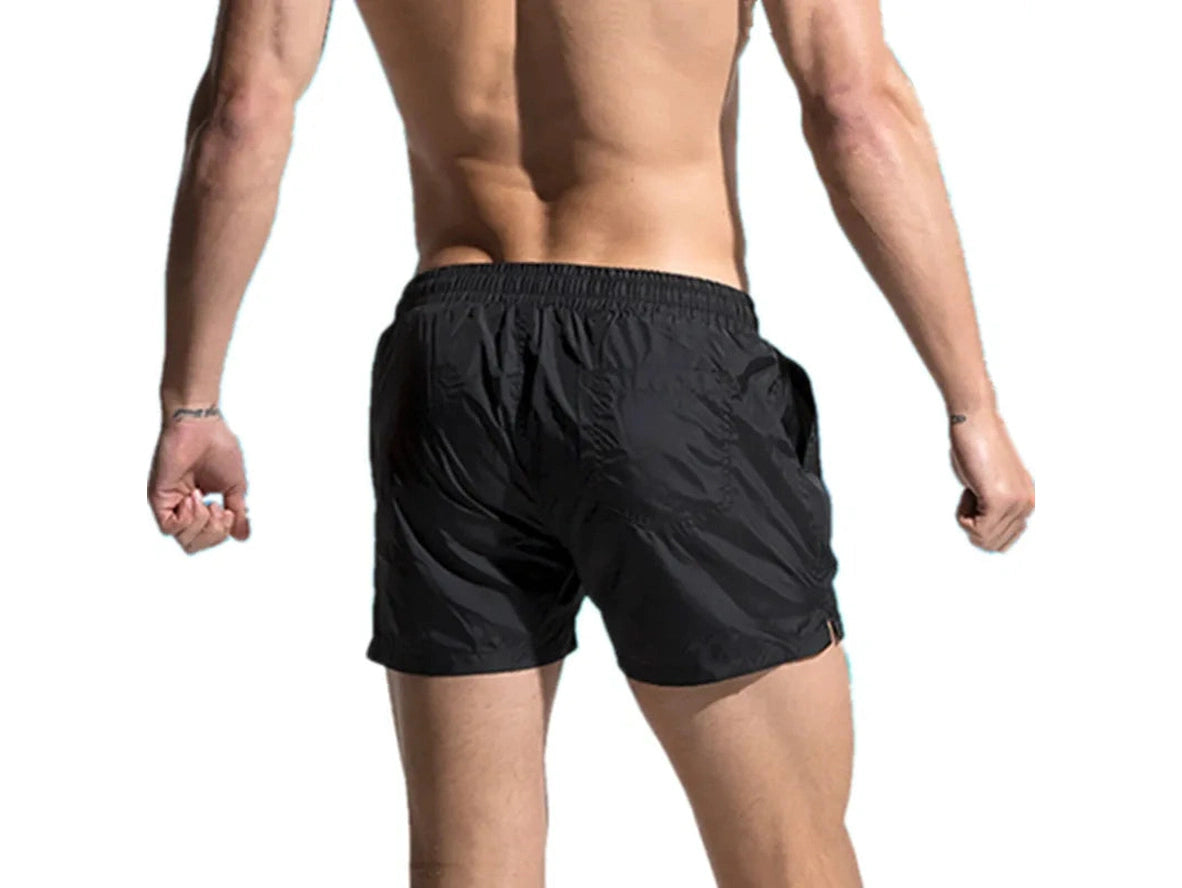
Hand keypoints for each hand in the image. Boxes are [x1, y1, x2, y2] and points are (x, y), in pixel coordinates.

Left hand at [148, 411, 249, 552]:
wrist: (201, 425)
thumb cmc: (219, 448)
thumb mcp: (235, 487)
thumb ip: (237, 513)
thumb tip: (242, 537)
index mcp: (199, 505)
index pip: (207, 537)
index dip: (221, 532)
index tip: (229, 509)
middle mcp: (183, 507)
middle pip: (194, 544)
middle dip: (214, 534)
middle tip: (221, 510)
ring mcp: (171, 503)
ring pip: (184, 539)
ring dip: (202, 525)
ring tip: (206, 501)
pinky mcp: (159, 497)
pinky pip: (169, 527)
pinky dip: (188, 519)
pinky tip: (195, 498)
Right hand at [948, 408, 1034, 551]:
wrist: (975, 422)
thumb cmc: (976, 446)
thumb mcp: (991, 482)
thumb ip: (995, 505)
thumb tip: (984, 534)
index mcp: (1028, 501)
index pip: (1004, 541)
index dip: (981, 526)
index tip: (978, 497)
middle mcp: (1027, 505)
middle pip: (993, 545)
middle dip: (974, 526)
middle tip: (973, 494)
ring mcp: (1016, 504)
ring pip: (984, 539)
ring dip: (968, 520)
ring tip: (972, 490)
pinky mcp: (1000, 501)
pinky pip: (976, 529)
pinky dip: (963, 514)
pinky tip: (970, 489)